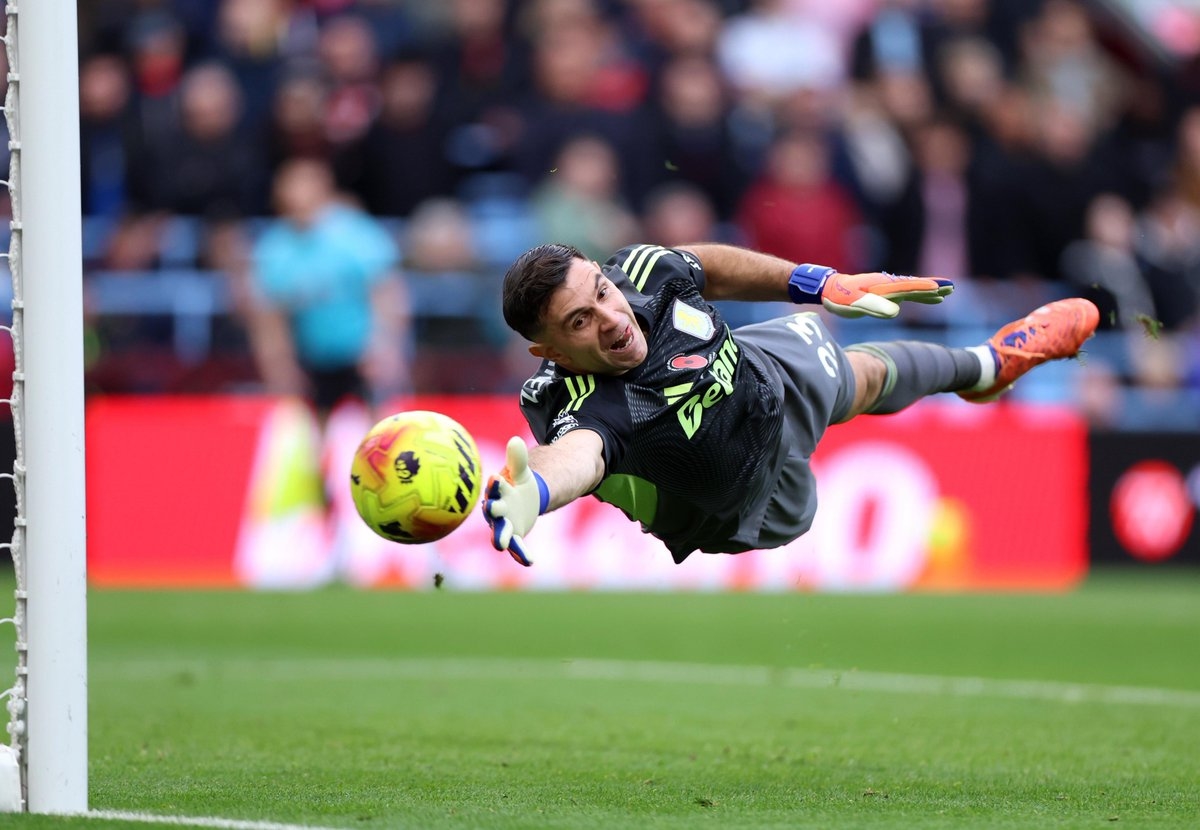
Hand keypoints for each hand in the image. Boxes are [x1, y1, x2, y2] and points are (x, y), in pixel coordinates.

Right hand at [481, 437, 548, 565]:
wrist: (522, 500)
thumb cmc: (517, 485)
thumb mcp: (521, 472)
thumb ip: (518, 459)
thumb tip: (516, 440)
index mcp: (498, 493)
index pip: (495, 488)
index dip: (495, 484)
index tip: (496, 477)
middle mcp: (497, 511)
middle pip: (492, 512)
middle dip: (492, 510)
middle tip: (491, 509)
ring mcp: (504, 525)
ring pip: (500, 533)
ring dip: (500, 538)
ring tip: (501, 545)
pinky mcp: (514, 537)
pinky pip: (517, 547)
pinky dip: (521, 555)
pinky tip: (530, 561)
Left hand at [821, 272, 953, 318]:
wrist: (828, 289)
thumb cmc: (840, 298)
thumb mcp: (855, 304)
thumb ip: (874, 307)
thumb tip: (896, 312)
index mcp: (883, 286)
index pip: (909, 287)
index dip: (927, 288)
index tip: (944, 289)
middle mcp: (888, 284)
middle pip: (915, 286)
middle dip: (934, 287)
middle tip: (952, 288)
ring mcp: (886, 287)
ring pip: (913, 289)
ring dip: (929, 290)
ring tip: (946, 292)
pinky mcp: (884, 292)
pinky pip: (906, 293)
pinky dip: (918, 295)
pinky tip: (926, 298)